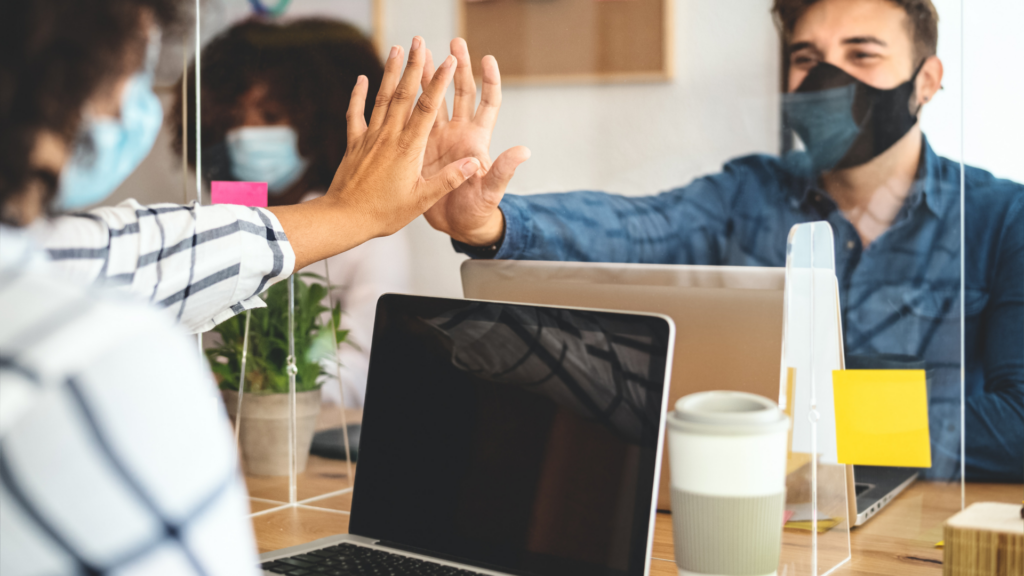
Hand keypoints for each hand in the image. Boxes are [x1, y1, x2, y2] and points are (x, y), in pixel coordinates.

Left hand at [269, 38, 479, 269]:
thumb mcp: (422, 200)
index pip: (427, 108)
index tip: (448, 61)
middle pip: (403, 94)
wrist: (345, 218)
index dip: (438, 82)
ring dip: (389, 72)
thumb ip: (448, 179)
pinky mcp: (354, 144)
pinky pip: (356, 114)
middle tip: (419, 41)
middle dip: (413, 66)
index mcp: (409, 148)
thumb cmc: (385, 212)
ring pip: (381, 98)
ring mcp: (370, 137)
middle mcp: (389, 136)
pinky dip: (358, 95)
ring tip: (395, 48)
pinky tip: (361, 79)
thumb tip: (473, 164)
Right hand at [420, 38, 529, 246]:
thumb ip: (504, 170)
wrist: (456, 225)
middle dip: (458, 67)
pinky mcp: (420, 147)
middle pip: (461, 92)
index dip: (489, 80)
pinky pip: (413, 118)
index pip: (488, 102)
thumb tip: (524, 151)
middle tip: (453, 42)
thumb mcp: (491, 191)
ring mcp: (439, 137)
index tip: (487, 58)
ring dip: (429, 76)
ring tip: (421, 52)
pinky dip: (407, 101)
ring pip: (434, 99)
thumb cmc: (478, 210)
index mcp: (477, 139)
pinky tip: (397, 84)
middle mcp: (459, 132)